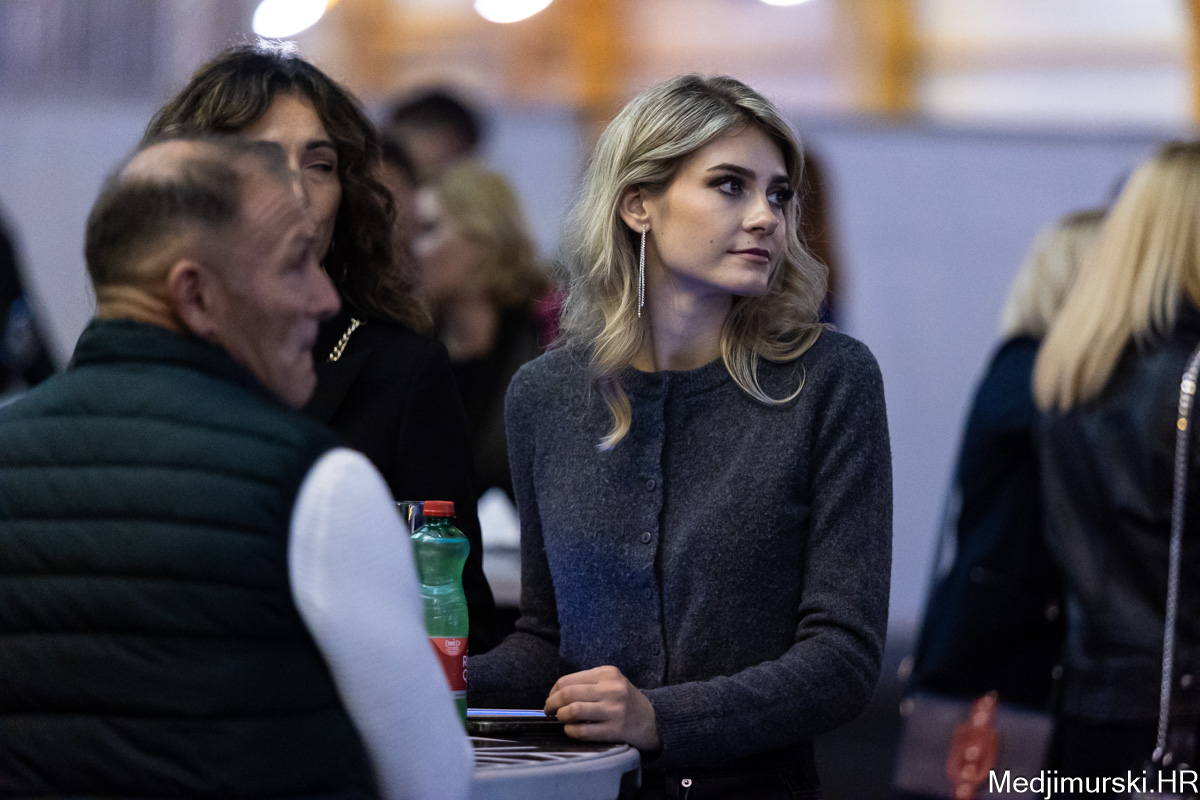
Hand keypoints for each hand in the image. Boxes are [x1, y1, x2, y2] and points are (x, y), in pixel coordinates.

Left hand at [544, 665, 660, 751]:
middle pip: (568, 694)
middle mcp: (612, 689)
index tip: (550, 699)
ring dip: (561, 717)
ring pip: (574, 711)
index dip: (553, 692)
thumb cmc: (625, 701)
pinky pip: (584, 731)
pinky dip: (571, 731)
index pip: (568, 680)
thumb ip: (587, 683)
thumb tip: (555, 694)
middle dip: (552, 704)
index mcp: (607, 673)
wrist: (653, 719)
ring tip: (562, 719)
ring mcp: (615, 710)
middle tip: (550, 711)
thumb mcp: (611, 682)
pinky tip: (571, 730)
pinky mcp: (616, 730)